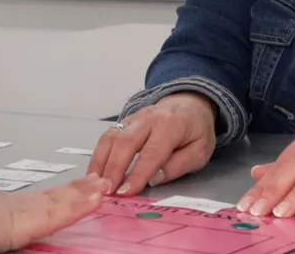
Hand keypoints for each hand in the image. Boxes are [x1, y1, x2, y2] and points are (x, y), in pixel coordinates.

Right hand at [87, 92, 216, 195]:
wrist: (189, 104)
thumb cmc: (195, 130)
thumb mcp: (200, 151)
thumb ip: (179, 165)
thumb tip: (154, 179)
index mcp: (171, 125)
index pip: (151, 152)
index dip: (137, 173)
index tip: (127, 191)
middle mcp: (148, 119)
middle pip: (126, 142)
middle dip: (114, 168)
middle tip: (106, 190)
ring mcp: (133, 118)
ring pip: (111, 138)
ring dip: (101, 162)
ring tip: (95, 184)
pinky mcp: (124, 122)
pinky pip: (107, 137)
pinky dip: (98, 155)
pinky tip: (95, 172)